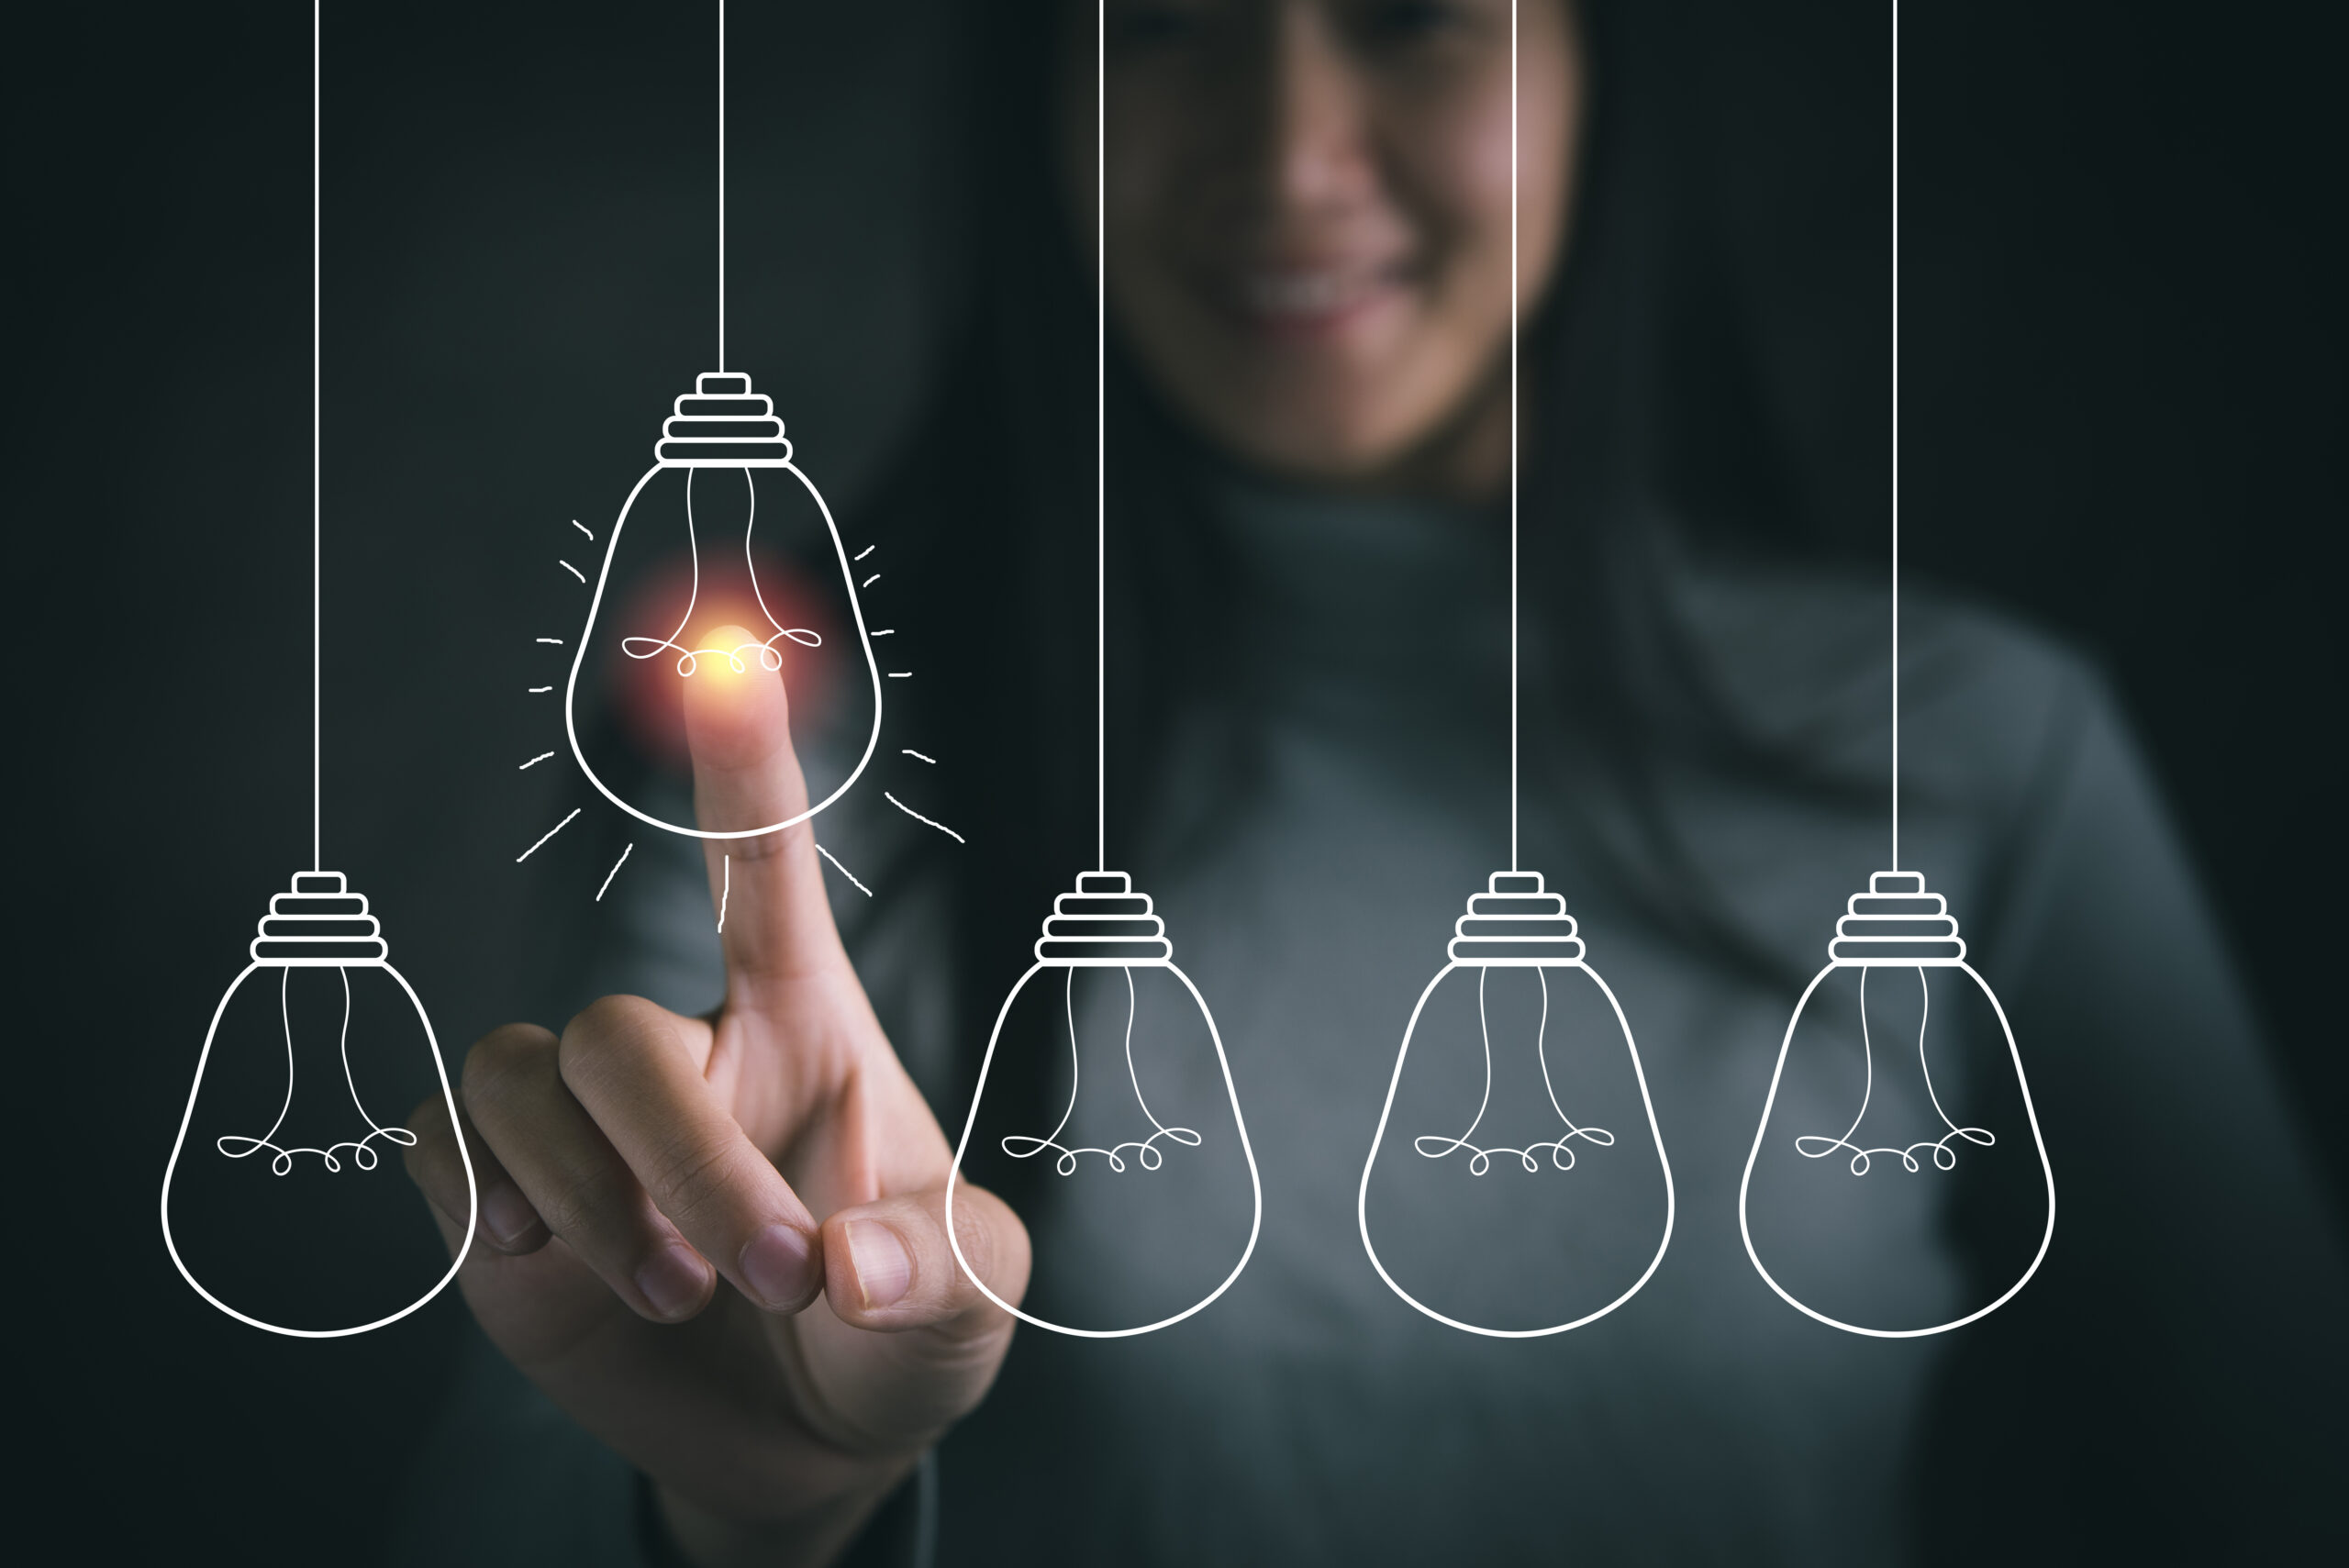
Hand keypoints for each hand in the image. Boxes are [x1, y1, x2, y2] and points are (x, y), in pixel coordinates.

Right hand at [404, 627, 1028, 1567]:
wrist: (802, 1447)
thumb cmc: (899, 1335)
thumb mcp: (966, 1306)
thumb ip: (936, 1273)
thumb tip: (847, 1266)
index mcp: (807, 1025)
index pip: (766, 869)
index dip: (744, 766)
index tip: (724, 653)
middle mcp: (686, 1048)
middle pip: (618, 1035)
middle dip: (683, 1161)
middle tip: (768, 1275)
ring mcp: (584, 1125)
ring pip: (522, 1079)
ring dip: (592, 1198)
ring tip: (674, 1293)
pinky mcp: (502, 1201)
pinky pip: (443, 1145)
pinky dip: (482, 1200)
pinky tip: (539, 1263)